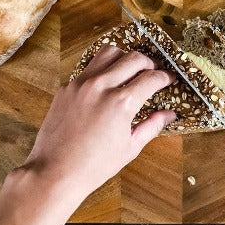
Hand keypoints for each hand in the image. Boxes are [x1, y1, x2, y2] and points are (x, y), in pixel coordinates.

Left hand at [22, 45, 175, 204]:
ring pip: (109, 52)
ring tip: (130, 70)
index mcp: (121, 103)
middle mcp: (102, 87)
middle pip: (134, 58)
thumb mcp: (130, 148)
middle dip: (149, 63)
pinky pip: (89, 66)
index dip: (165, 77)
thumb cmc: (93, 166)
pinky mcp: (66, 86)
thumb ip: (152, 126)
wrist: (54, 172)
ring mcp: (81, 83)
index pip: (152, 78)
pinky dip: (103, 68)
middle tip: (153, 72)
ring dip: (125, 58)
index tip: (168, 79)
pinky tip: (107, 81)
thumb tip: (169, 114)